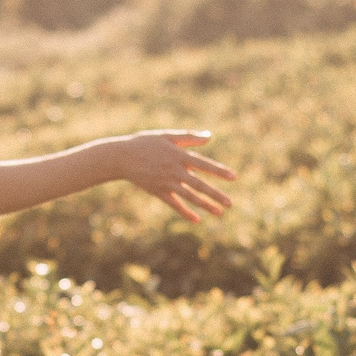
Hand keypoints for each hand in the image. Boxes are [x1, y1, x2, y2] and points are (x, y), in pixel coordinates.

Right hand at [112, 130, 234, 221]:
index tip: (233, 178)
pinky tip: (196, 219)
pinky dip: (185, 212)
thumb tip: (210, 136)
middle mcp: (174, 170)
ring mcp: (166, 182)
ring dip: (205, 205)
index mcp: (179, 155)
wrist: (122, 157)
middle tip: (230, 203)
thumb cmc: (145, 143)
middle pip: (199, 184)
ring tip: (219, 213)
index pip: (203, 165)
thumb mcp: (168, 136)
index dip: (218, 171)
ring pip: (189, 196)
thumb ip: (189, 137)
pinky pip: (174, 204)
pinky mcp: (158, 192)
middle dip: (215, 194)